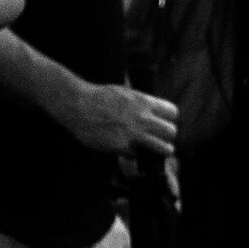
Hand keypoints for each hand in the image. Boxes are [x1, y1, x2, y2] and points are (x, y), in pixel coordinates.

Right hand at [61, 82, 178, 157]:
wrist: (76, 104)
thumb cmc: (98, 97)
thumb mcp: (125, 93)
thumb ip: (142, 104)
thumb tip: (155, 114)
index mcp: (144, 101)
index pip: (172, 113)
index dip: (169, 119)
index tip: (164, 123)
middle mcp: (142, 117)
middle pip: (171, 132)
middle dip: (168, 137)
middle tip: (161, 139)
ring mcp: (133, 133)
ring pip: (163, 148)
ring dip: (160, 150)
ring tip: (155, 150)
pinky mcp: (121, 146)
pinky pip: (136, 155)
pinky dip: (132, 154)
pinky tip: (124, 148)